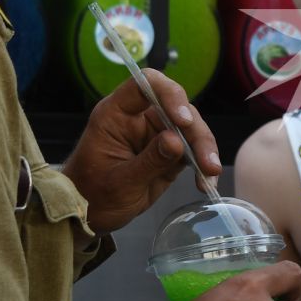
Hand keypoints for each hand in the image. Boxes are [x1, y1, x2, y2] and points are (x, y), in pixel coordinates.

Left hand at [64, 70, 221, 233]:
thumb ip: (149, 160)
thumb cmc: (93, 194)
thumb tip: (177, 140)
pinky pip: (194, 151)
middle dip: (196, 132)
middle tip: (206, 161)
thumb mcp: (119, 182)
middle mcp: (140, 118)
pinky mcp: (170, 153)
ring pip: (191, 129)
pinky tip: (207, 183)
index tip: (182, 121)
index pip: (145, 85)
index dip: (169, 95)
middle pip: (178, 108)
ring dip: (205, 150)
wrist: (90, 215)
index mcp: (117, 114)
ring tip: (210, 175)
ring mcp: (157, 134)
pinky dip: (204, 165)